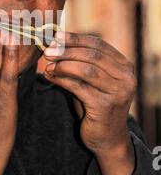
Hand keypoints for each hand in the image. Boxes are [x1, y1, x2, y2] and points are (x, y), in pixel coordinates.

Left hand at [43, 31, 136, 174]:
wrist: (107, 138)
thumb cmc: (95, 105)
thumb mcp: (91, 80)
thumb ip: (79, 62)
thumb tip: (55, 42)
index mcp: (124, 65)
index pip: (98, 44)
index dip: (75, 38)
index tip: (55, 36)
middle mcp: (126, 77)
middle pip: (92, 55)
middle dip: (66, 50)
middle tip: (47, 50)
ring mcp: (118, 92)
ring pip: (86, 70)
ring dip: (63, 65)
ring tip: (48, 65)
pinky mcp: (106, 106)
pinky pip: (79, 87)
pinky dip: (62, 80)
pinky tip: (51, 77)